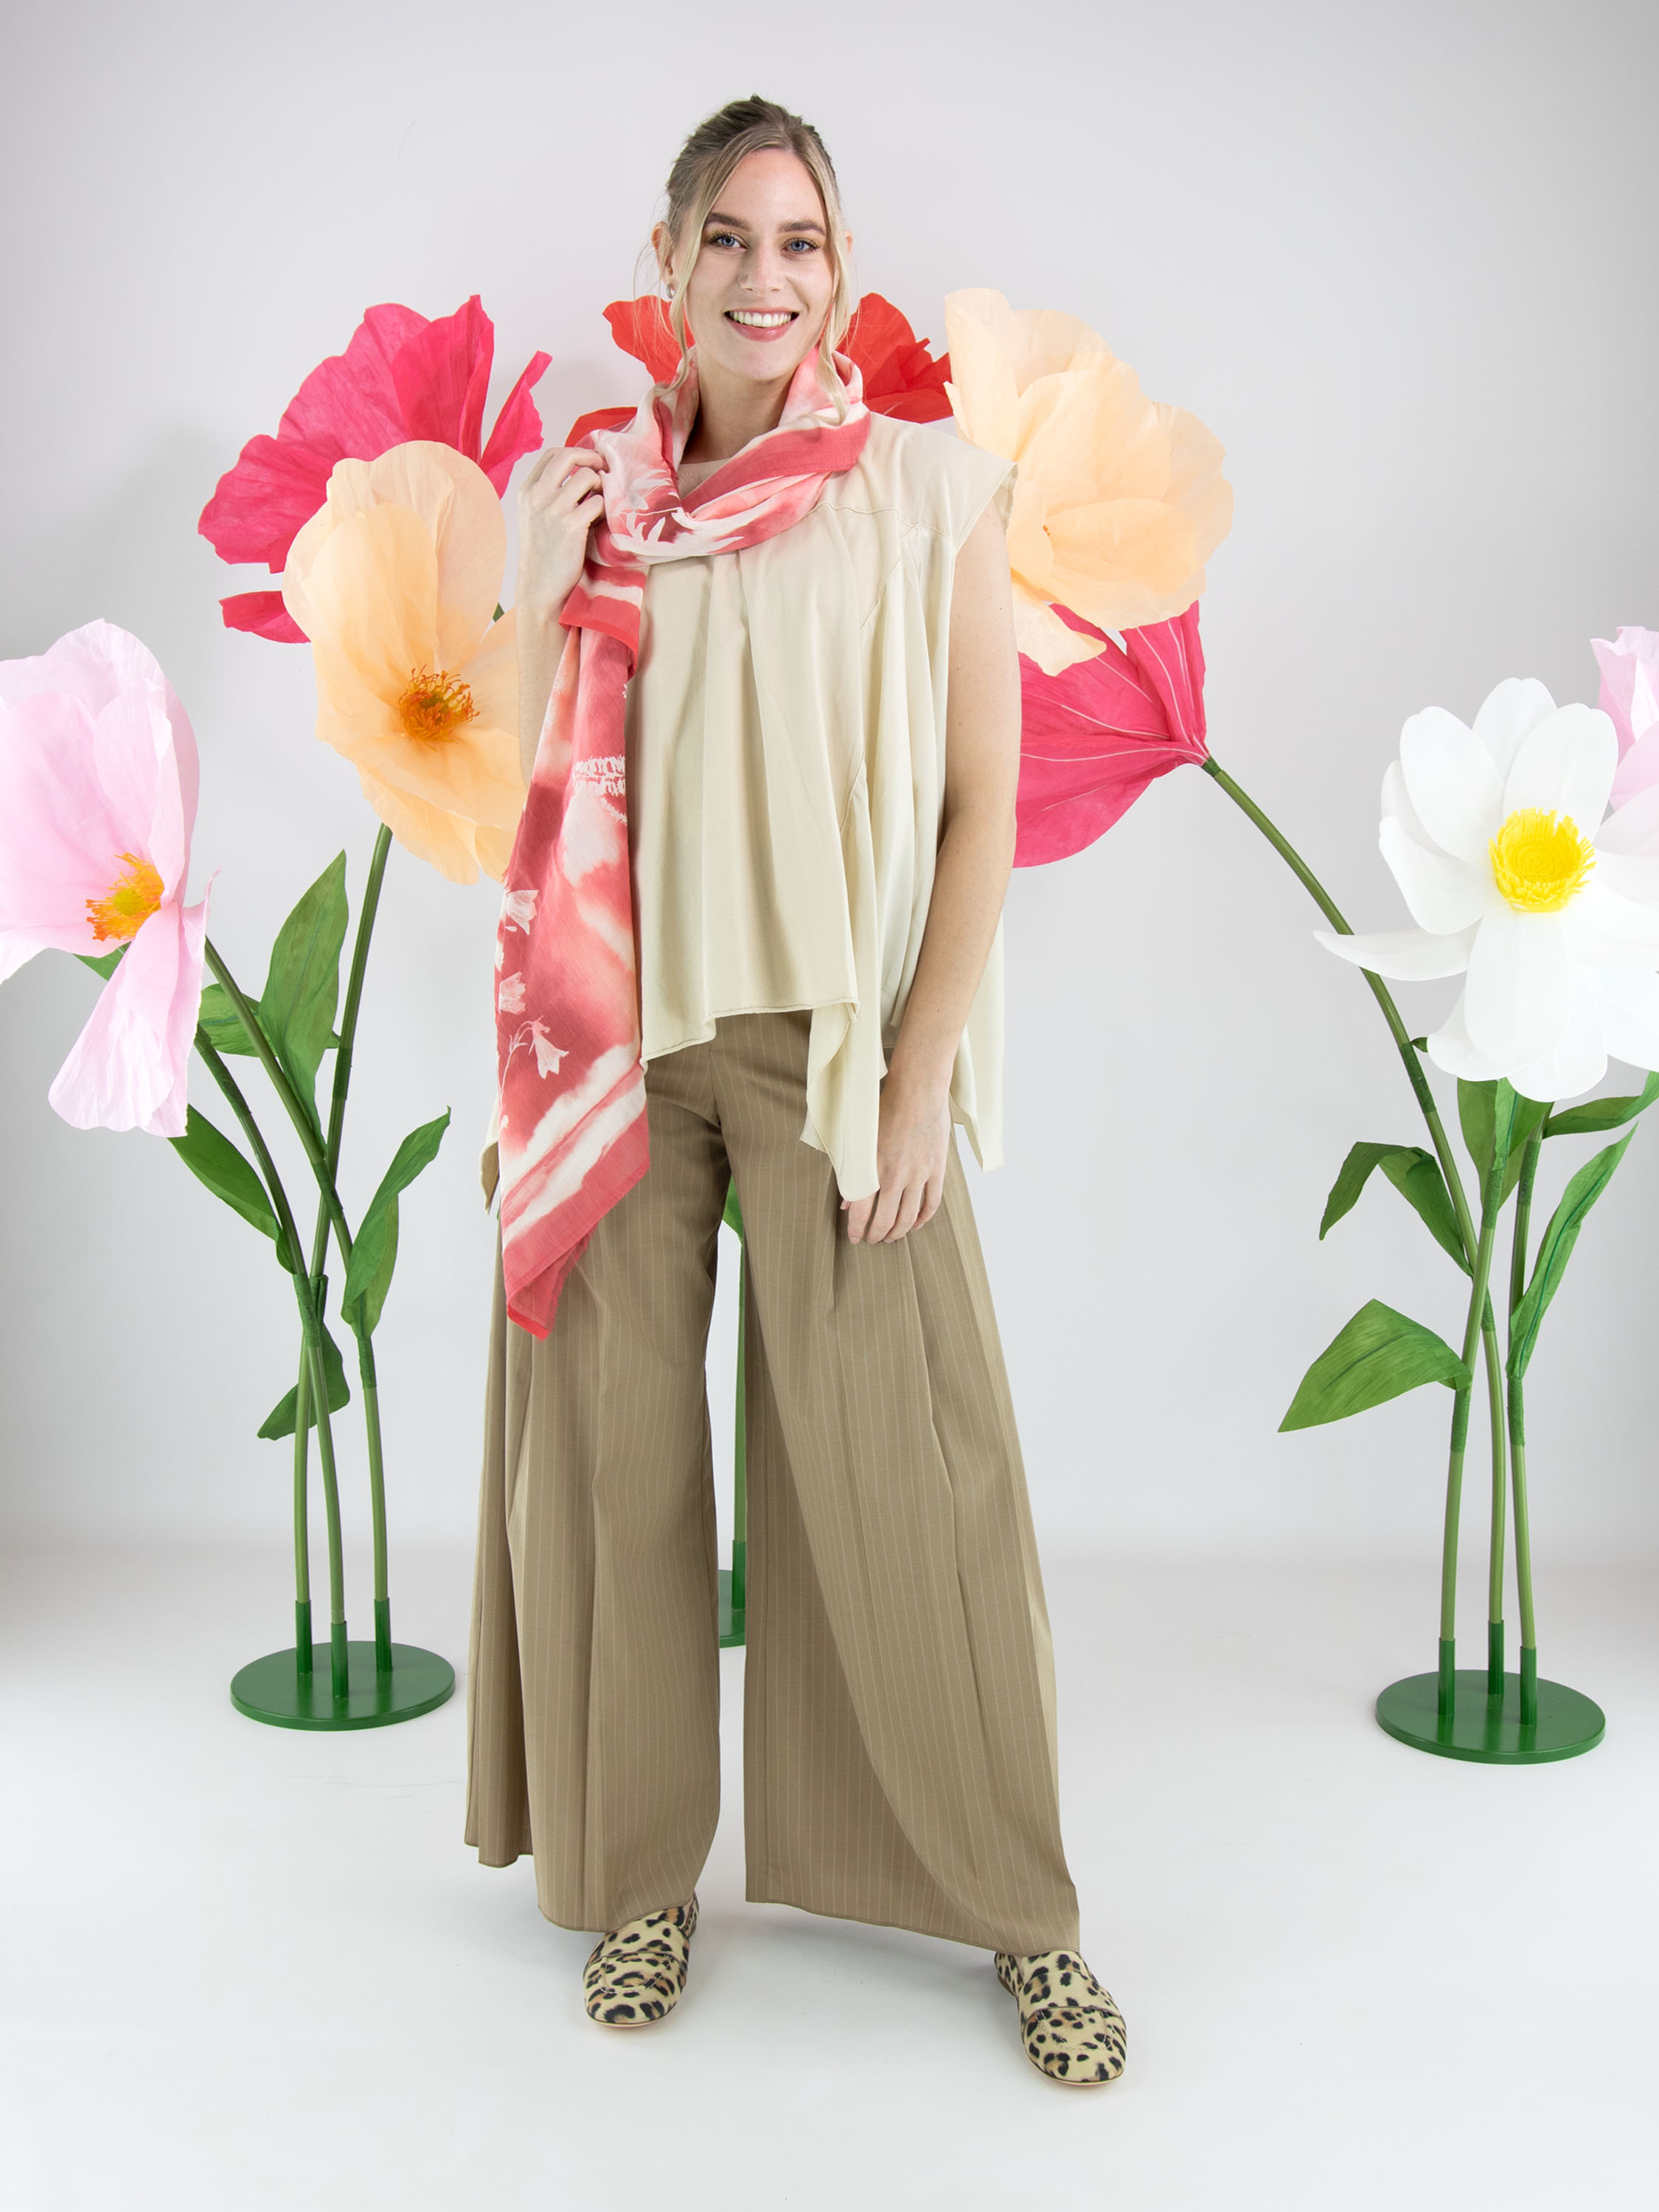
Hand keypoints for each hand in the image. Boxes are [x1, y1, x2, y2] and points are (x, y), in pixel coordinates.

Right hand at [517, 446, 606, 625]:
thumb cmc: (543, 553)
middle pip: (569, 456)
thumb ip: (548, 493)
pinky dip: (605, 509)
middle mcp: (537, 496)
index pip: (552, 454)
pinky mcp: (571, 526)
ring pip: (587, 477)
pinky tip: (601, 520)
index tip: (590, 462)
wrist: (540, 587)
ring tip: (600, 503)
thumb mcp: (534, 517)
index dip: (576, 453)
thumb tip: (579, 472)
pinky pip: (598, 502)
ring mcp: (553, 510)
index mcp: (526, 491)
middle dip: (592, 459)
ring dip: (600, 487)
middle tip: (604, 470)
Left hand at [842, 1074, 951, 1243]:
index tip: (856, 1237)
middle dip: (877, 1235)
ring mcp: (919, 1174)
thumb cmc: (884, 1107)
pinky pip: (932, 1202)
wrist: (918, 1089)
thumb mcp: (860, 1137)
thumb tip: (847, 1201)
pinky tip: (916, 1224)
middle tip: (873, 1239)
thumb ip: (852, 1170)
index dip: (857, 1229)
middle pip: (885, 1219)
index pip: (862, 1211)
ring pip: (909, 1216)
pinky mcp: (937, 1169)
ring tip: (892, 1237)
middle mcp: (896, 1175)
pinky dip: (923, 1218)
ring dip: (899, 1231)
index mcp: (873, 1167)